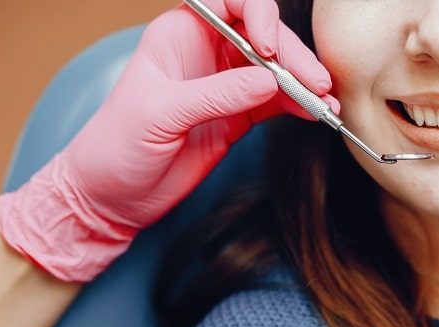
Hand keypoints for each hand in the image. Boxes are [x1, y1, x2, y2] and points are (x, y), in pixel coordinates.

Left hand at [0, 0, 336, 281]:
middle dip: (292, 56)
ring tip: (326, 102)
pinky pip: (275, 102)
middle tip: (316, 83)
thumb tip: (270, 81)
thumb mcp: (162, 113)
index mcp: (180, 34)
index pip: (229, 2)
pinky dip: (296, 106)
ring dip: (302, 83)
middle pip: (262, 36)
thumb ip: (217, 94)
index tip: (268, 48)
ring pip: (275, 70)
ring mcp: (224, 85)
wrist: (112, 196)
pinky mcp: (237, 116)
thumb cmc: (117, 145)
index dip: (256, 14)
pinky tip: (313, 113)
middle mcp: (206, 52)